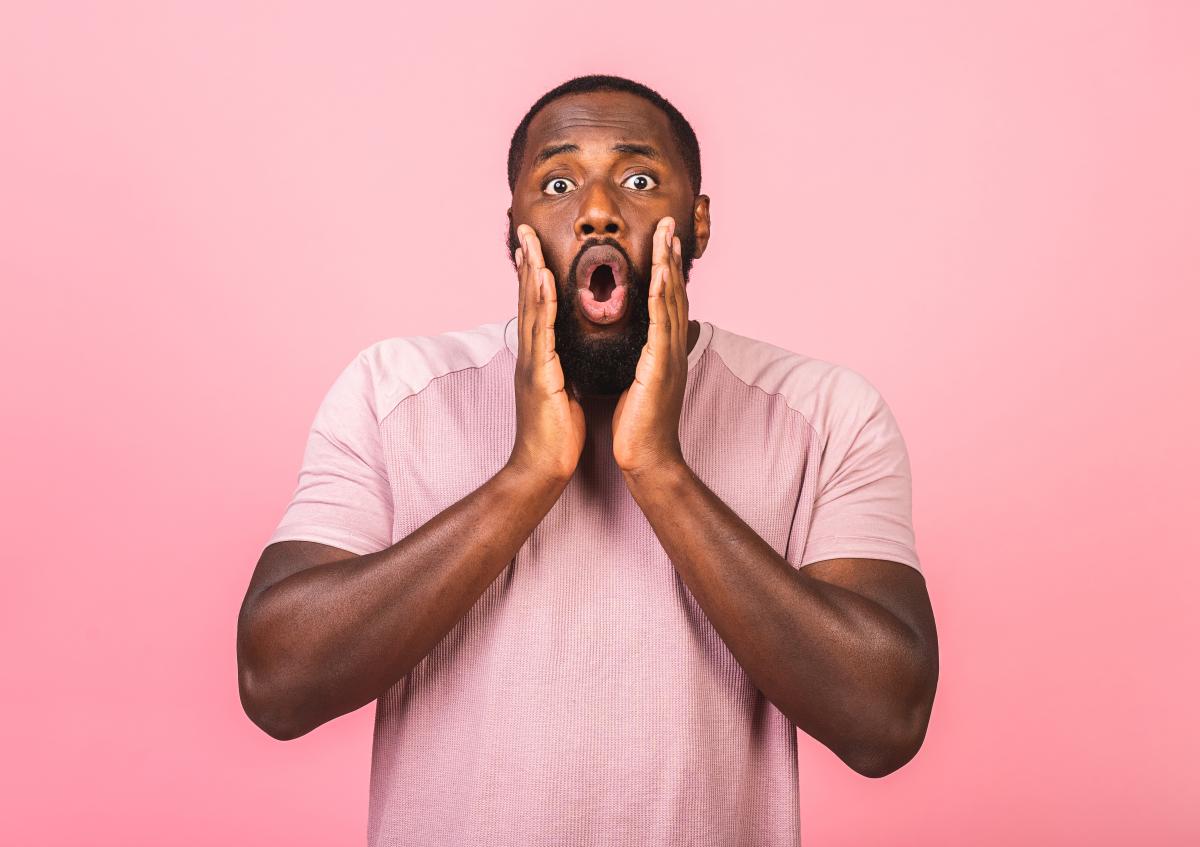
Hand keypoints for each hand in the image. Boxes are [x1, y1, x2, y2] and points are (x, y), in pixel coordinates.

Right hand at [506, 224, 586, 484]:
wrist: (542, 470)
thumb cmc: (557, 437)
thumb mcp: (562, 395)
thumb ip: (562, 372)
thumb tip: (569, 359)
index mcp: (538, 359)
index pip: (536, 310)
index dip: (533, 278)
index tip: (533, 249)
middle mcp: (530, 356)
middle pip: (527, 301)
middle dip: (525, 263)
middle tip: (523, 230)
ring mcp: (531, 364)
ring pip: (530, 308)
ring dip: (529, 271)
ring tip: (528, 241)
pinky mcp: (539, 375)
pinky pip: (542, 331)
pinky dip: (541, 300)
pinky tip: (542, 277)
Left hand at [612, 216, 689, 475]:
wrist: (646, 460)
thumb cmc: (637, 426)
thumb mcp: (640, 383)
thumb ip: (644, 359)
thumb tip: (644, 345)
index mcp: (663, 350)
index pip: (665, 301)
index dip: (665, 268)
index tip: (662, 238)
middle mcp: (671, 348)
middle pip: (674, 292)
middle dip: (671, 256)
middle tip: (669, 222)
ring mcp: (670, 356)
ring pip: (671, 301)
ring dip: (670, 264)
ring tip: (667, 234)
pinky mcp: (662, 367)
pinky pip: (662, 324)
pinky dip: (663, 295)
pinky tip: (662, 273)